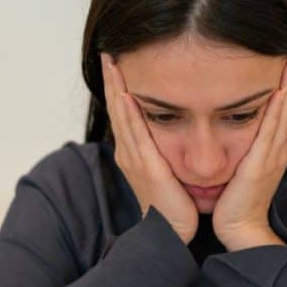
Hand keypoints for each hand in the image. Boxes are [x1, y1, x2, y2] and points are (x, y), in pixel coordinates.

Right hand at [100, 52, 199, 243]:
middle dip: (111, 79)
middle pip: (116, 108)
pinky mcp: (145, 167)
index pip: (124, 111)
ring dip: (115, 87)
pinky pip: (134, 133)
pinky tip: (124, 93)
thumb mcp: (168, 170)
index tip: (116, 61)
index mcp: (134, 152)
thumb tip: (178, 128)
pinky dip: (128, 111)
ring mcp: (134, 159)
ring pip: (121, 115)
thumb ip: (167, 150)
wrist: (174, 233)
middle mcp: (128, 153)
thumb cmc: (177, 206)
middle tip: (107, 52)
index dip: (118, 86)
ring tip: (111, 63)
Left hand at [212, 48, 286, 249]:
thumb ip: (246, 147)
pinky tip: (279, 90)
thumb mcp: (244, 167)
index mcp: (274, 149)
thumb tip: (240, 127)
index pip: (284, 109)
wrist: (239, 228)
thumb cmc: (236, 201)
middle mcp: (278, 149)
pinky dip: (277, 108)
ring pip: (284, 113)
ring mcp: (272, 156)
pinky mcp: (261, 164)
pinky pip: (271, 129)